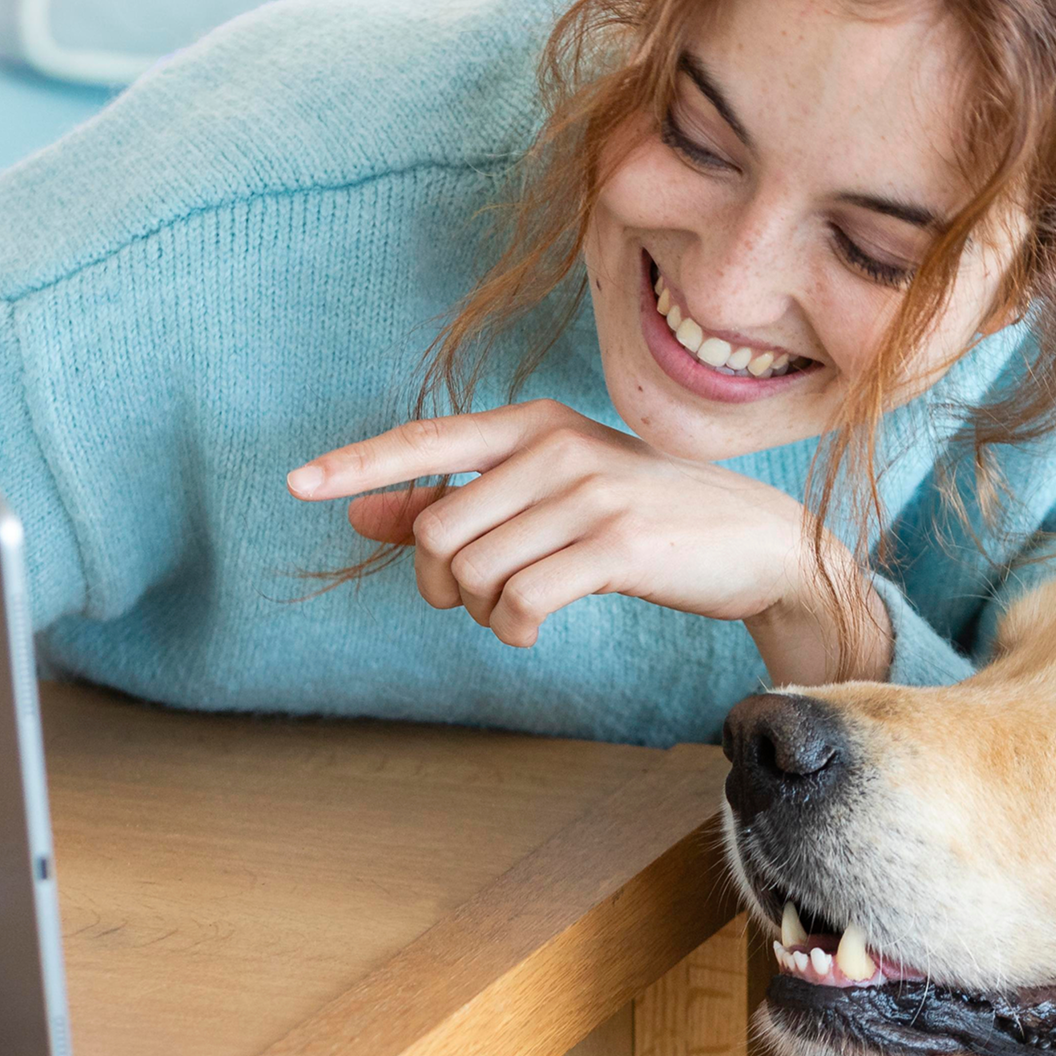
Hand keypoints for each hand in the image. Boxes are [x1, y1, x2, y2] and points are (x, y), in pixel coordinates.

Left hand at [287, 399, 892, 683]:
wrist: (757, 543)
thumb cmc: (645, 519)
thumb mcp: (553, 496)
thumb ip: (461, 501)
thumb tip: (362, 512)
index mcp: (535, 426)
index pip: (427, 440)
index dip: (359, 465)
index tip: (298, 483)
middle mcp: (556, 448)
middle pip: (437, 530)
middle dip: (437, 583)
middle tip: (475, 597)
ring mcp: (589, 494)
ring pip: (471, 571)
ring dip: (476, 610)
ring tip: (515, 608)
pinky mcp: (617, 547)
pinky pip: (518, 603)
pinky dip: (510, 629)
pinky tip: (531, 626)